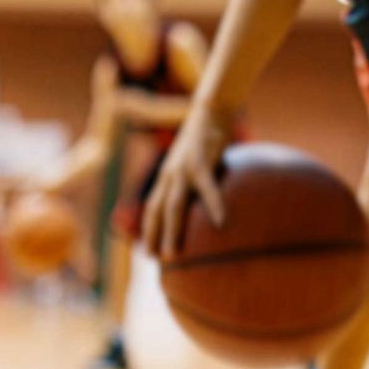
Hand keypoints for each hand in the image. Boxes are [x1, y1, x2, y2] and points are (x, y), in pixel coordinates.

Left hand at [141, 105, 232, 258]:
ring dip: (170, 230)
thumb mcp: (198, 160)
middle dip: (152, 235)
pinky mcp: (201, 161)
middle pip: (155, 210)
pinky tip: (221, 223)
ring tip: (173, 254)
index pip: (151, 206)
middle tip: (154, 261)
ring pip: (173, 205)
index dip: (148, 229)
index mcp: (168, 174)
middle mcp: (170, 174)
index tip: (148, 251)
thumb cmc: (209, 135)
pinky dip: (213, 206)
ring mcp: (183, 168)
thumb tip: (210, 205)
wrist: (211, 107)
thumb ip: (198, 181)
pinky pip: (207, 188)